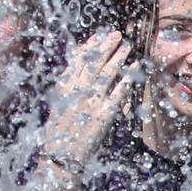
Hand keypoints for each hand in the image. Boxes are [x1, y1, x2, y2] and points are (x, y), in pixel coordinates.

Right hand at [41, 30, 134, 166]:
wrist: (61, 155)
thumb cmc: (58, 132)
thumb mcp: (57, 104)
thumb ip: (66, 87)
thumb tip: (75, 70)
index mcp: (64, 88)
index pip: (77, 60)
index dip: (89, 47)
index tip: (98, 36)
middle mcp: (78, 91)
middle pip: (94, 62)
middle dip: (106, 46)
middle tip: (116, 34)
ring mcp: (92, 101)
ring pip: (107, 72)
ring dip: (118, 56)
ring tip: (126, 45)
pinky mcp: (105, 113)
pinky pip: (119, 91)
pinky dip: (128, 77)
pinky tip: (135, 67)